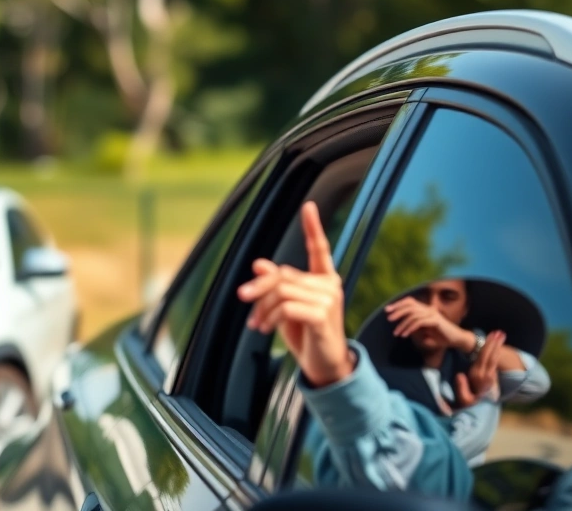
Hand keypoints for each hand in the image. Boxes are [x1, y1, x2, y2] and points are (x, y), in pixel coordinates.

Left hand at [237, 202, 350, 386]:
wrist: (323, 365)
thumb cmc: (306, 334)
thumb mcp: (286, 308)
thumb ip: (276, 285)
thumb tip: (258, 263)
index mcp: (323, 280)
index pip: (319, 249)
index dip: (313, 228)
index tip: (308, 206)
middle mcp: (329, 285)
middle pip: (283, 275)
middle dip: (258, 288)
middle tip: (242, 297)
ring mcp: (328, 299)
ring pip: (281, 291)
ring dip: (261, 308)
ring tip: (256, 324)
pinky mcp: (322, 316)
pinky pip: (286, 307)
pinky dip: (269, 317)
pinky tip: (265, 329)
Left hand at [384, 296, 469, 349]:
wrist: (457, 340)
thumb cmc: (441, 337)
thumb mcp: (425, 332)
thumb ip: (415, 327)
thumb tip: (403, 326)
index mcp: (425, 309)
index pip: (410, 302)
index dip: (398, 304)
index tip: (387, 310)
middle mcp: (428, 309)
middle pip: (409, 305)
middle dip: (397, 311)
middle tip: (388, 318)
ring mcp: (432, 314)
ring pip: (413, 315)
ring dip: (402, 324)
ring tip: (396, 333)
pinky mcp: (435, 320)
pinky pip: (419, 322)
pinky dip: (410, 328)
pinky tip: (405, 335)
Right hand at [455, 330, 505, 406]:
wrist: (475, 408)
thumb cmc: (466, 401)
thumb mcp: (463, 398)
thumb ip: (461, 388)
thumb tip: (460, 375)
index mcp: (477, 375)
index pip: (483, 357)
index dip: (488, 346)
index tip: (492, 335)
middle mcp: (485, 374)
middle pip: (491, 356)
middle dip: (495, 343)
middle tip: (500, 332)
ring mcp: (490, 376)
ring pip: (494, 358)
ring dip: (497, 346)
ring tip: (501, 335)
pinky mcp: (492, 377)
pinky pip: (495, 362)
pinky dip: (496, 352)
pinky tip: (498, 346)